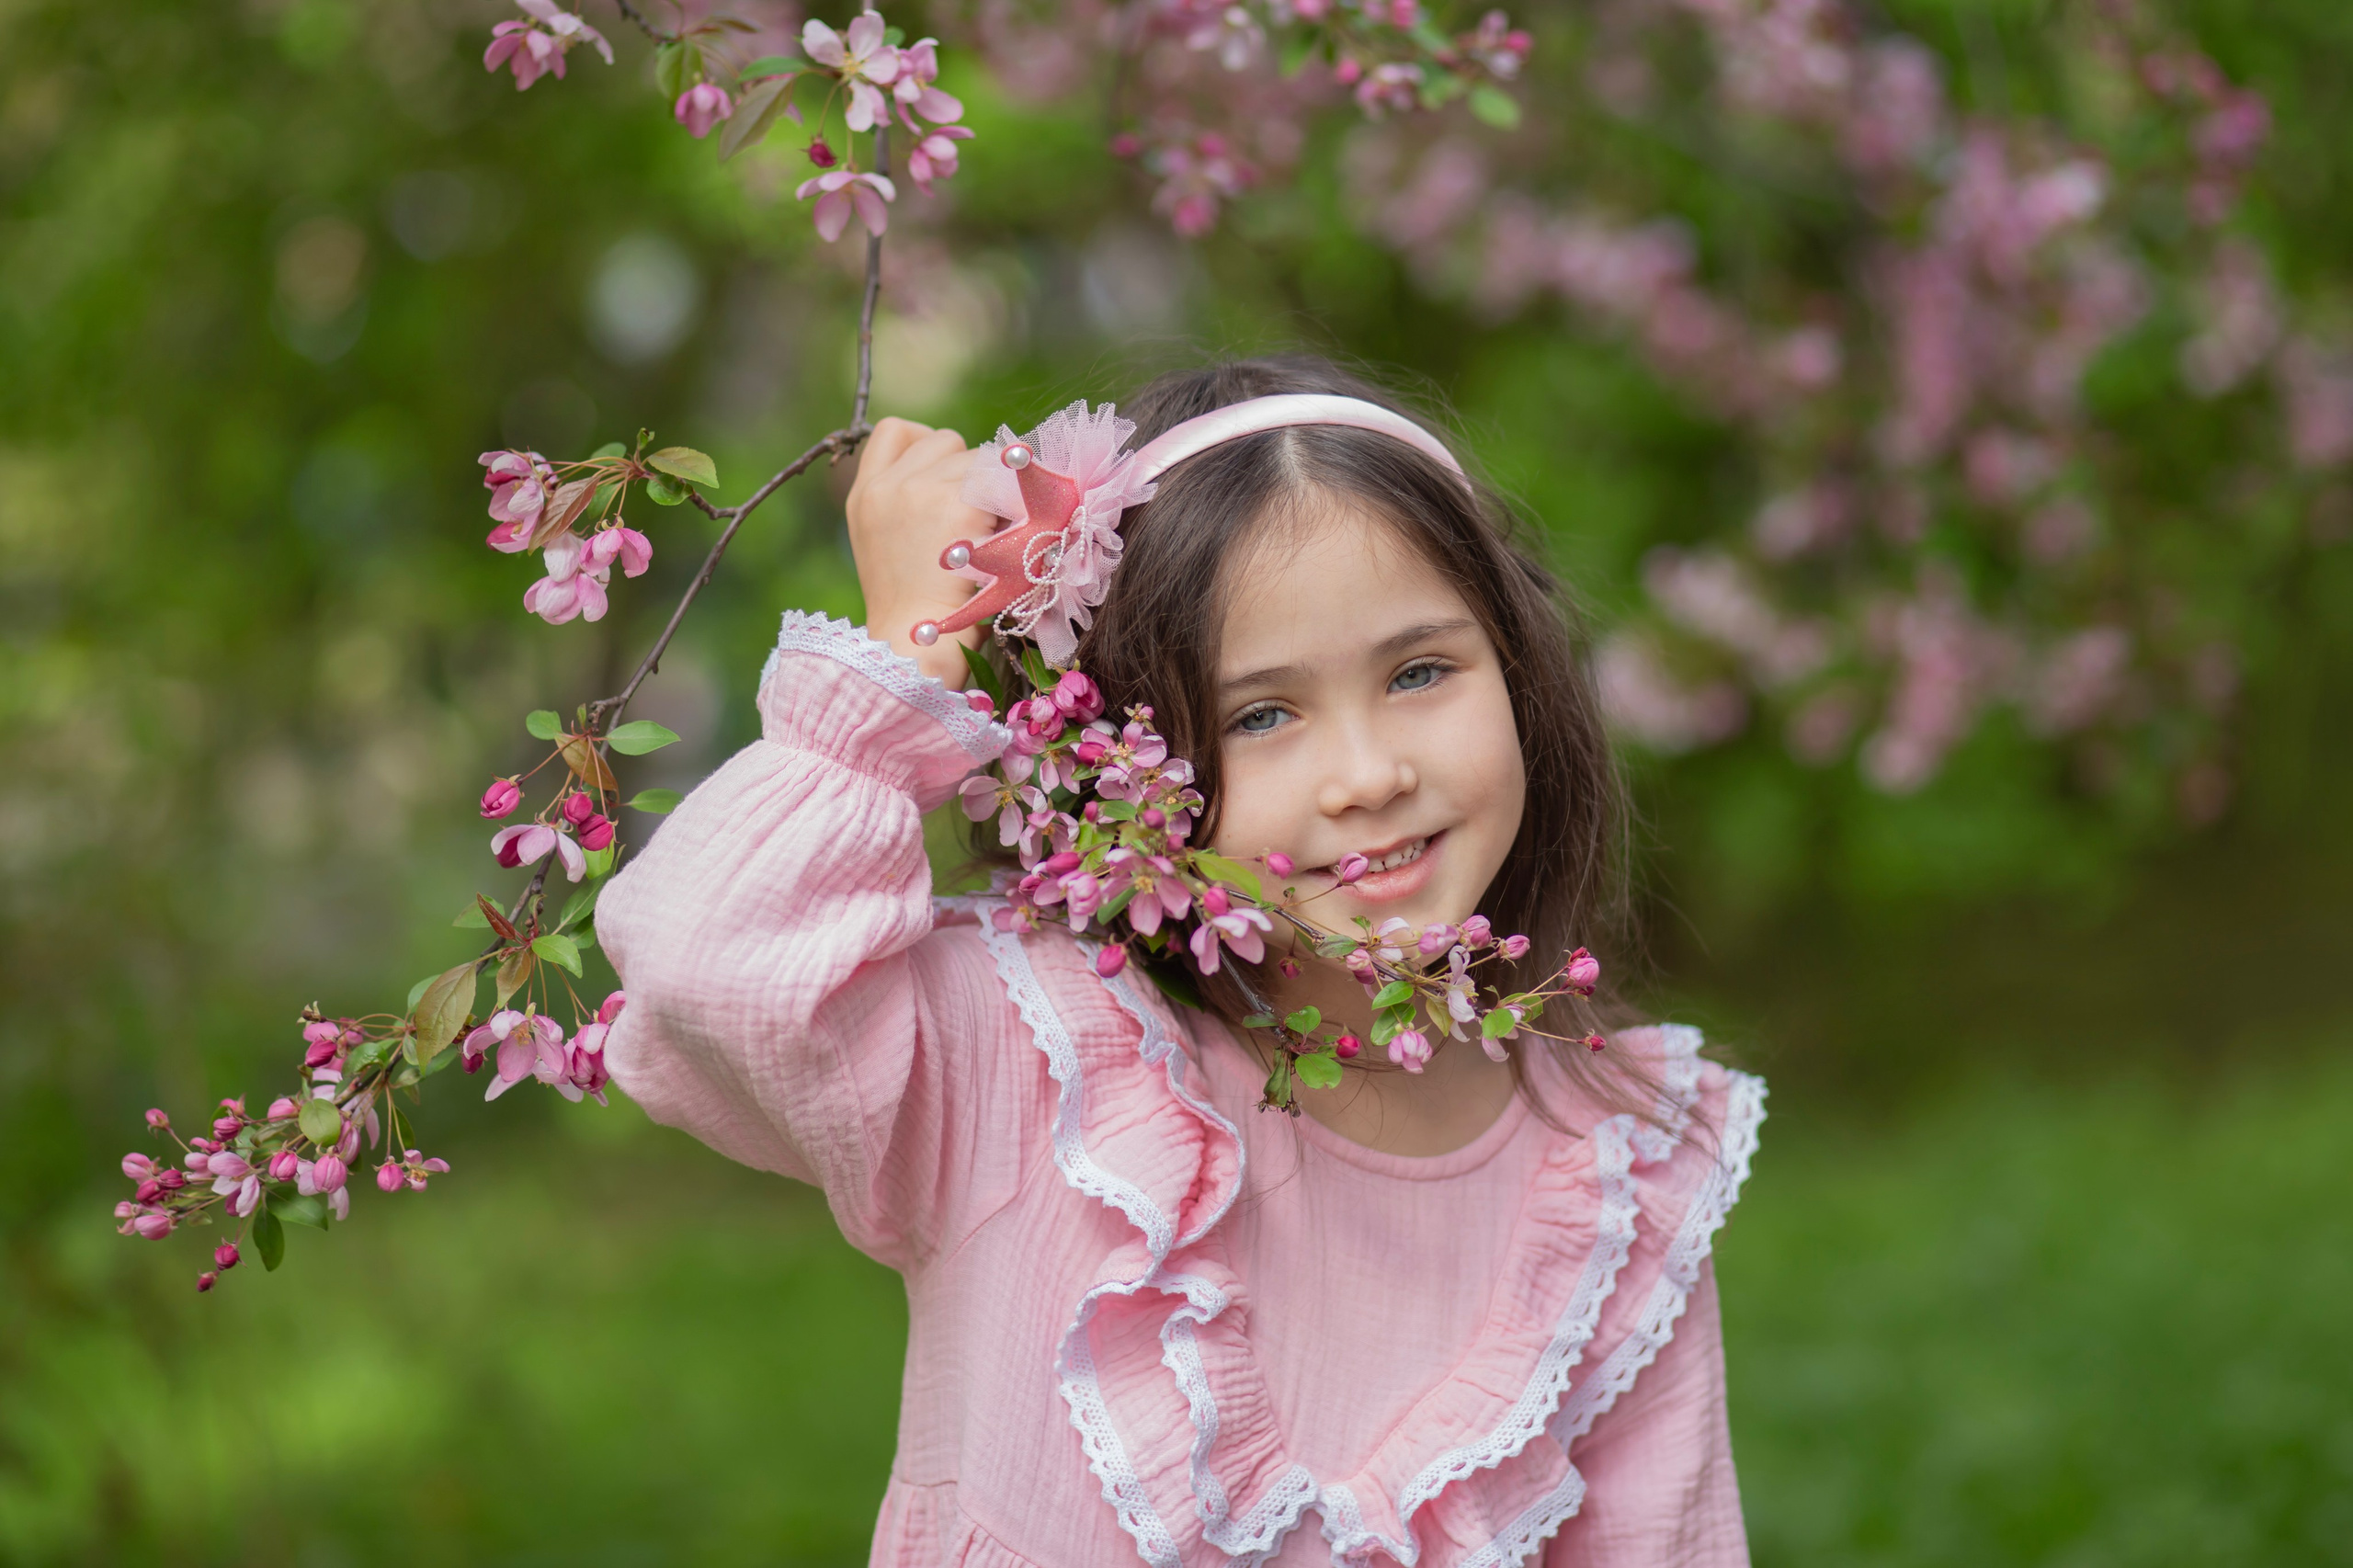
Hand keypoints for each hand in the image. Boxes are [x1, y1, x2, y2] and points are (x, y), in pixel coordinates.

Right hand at [845, 417, 994, 687]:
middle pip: (944, 441)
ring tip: (994, 532)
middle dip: (968, 472)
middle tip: (979, 519)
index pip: (896, 432)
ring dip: (994, 487)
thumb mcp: (887, 549)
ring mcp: (918, 491)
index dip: (927, 444)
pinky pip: (1001, 479)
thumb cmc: (914, 615)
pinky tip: (1010, 533)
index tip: (948, 474)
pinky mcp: (955, 504)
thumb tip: (962, 476)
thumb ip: (907, 506)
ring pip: (978, 456)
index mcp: (864, 496)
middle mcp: (886, 487)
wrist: (914, 649)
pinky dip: (1013, 502)